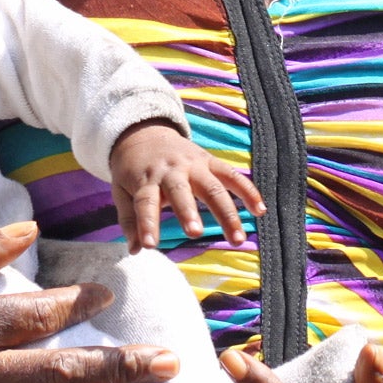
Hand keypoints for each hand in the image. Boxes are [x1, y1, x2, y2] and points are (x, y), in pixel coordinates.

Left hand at [110, 120, 264, 250]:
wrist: (145, 133)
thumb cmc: (133, 170)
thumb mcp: (122, 191)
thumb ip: (130, 220)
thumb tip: (136, 250)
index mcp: (146, 179)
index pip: (145, 203)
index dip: (147, 224)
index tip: (149, 245)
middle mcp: (171, 170)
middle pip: (181, 191)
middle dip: (188, 211)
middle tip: (194, 233)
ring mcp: (194, 164)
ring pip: (213, 187)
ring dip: (227, 212)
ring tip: (237, 238)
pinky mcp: (210, 161)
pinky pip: (232, 176)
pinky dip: (248, 191)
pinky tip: (260, 211)